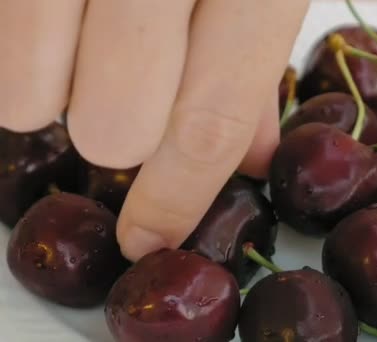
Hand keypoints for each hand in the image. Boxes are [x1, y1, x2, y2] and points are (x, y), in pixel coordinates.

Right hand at [0, 0, 310, 260]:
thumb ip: (254, 73)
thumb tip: (255, 159)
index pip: (210, 125)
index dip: (177, 197)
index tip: (149, 236)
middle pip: (114, 125)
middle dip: (118, 143)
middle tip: (129, 109)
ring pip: (34, 93)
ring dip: (56, 100)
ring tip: (88, 58)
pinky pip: (2, 34)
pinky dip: (24, 59)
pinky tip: (60, 29)